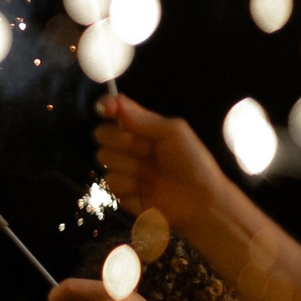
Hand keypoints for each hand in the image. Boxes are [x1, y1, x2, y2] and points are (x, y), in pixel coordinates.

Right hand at [94, 93, 229, 230]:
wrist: (199, 201)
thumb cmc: (193, 163)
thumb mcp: (174, 133)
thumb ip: (142, 118)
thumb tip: (114, 100)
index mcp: (142, 128)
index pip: (114, 110)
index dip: (106, 106)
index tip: (107, 109)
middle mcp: (129, 145)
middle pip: (101, 134)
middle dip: (122, 142)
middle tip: (148, 150)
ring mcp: (123, 167)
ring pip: (104, 158)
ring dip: (130, 166)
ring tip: (153, 174)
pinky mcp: (120, 190)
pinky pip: (110, 182)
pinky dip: (130, 185)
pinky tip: (147, 189)